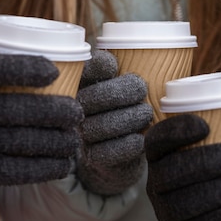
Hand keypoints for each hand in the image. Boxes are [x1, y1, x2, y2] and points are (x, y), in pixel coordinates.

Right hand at [0, 54, 83, 220]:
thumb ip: (3, 85)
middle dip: (53, 111)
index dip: (23, 68)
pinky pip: (16, 170)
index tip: (54, 71)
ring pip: (20, 142)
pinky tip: (64, 165)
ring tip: (74, 141)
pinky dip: (46, 168)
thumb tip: (67, 70)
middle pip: (14, 109)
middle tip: (77, 114)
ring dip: (56, 142)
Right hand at [75, 50, 152, 194]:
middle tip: (142, 91)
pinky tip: (140, 138)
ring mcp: (82, 135)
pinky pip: (110, 151)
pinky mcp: (93, 158)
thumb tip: (113, 62)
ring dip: (130, 118)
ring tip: (146, 114)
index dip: (98, 67)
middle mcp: (75, 110)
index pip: (85, 71)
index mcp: (82, 85)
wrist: (122, 151)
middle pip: (93, 98)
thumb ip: (124, 68)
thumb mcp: (126, 85)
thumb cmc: (127, 108)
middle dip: (122, 92)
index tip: (115, 66)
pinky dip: (129, 144)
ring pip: (103, 125)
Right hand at [144, 113, 220, 220]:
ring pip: (182, 202)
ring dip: (218, 191)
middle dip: (206, 161)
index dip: (176, 132)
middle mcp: (155, 182)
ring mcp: (164, 211)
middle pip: (170, 171)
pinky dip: (217, 219)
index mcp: (162, 154)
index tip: (205, 126)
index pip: (158, 139)